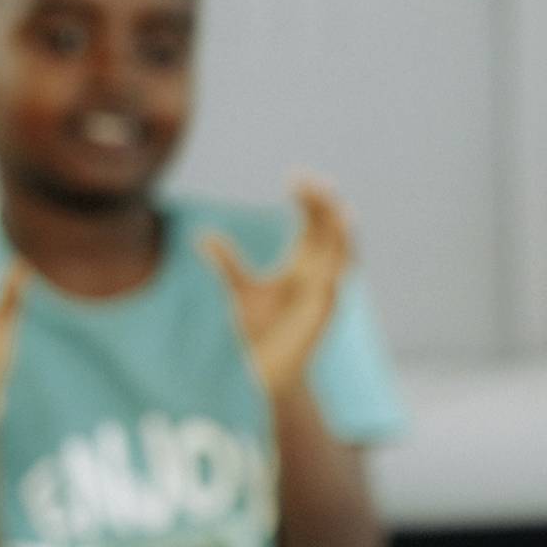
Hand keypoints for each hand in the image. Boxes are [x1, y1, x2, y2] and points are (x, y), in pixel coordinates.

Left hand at [202, 178, 350, 397]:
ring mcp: (324, 295)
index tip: (295, 176)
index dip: (308, 201)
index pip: (313, 225)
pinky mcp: (321, 316)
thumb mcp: (239, 289)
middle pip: (329, 233)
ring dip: (342, 234)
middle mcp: (319, 276)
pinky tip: (333, 255)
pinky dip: (337, 272)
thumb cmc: (259, 331)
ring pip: (341, 257)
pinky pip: (333, 289)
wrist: (266, 371)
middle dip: (324, 207)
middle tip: (313, 181)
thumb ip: (227, 262)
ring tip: (340, 209)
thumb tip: (203, 234)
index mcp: (303, 266)